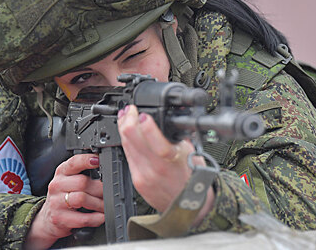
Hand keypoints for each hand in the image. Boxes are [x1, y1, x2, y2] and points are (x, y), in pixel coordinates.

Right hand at [25, 154, 104, 249]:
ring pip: (82, 198)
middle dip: (100, 189)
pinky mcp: (59, 218)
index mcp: (62, 172)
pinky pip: (82, 218)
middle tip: (109, 193)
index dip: (86, 160)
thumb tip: (107, 172)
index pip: (74, 162)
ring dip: (99, 204)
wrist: (47, 219)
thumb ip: (84, 173)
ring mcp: (56, 202)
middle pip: (83, 182)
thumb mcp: (70, 181)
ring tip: (105, 206)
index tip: (98, 160)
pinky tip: (101, 217)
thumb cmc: (64, 197)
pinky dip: (96, 218)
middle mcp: (57, 185)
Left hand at [117, 105, 213, 220]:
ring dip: (123, 128)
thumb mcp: (190, 151)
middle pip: (133, 140)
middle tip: (130, 110)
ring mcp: (144, 175)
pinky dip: (126, 142)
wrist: (187, 204)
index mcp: (174, 160)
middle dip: (128, 120)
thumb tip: (167, 116)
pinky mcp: (136, 180)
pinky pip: (127, 156)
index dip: (147, 127)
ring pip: (126, 146)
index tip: (142, 114)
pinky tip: (126, 134)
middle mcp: (157, 169)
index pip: (158, 144)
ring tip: (125, 116)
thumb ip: (177, 134)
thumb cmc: (192, 177)